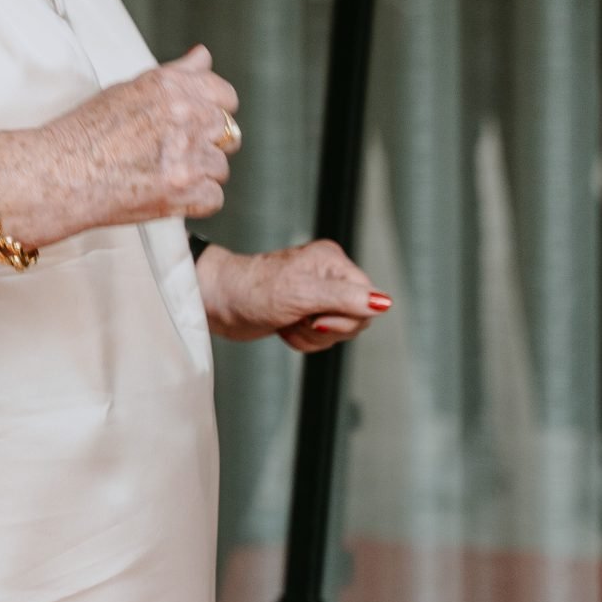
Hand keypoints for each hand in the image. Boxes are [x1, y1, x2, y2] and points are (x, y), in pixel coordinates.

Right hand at [42, 45, 240, 229]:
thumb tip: (202, 57)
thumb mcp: (128, 89)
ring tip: (160, 173)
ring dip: (198, 173)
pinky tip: (164, 191)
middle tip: (172, 151)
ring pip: (220, 167)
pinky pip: (213, 198)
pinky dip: (193, 200)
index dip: (212, 110)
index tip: (198, 122)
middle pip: (227, 132)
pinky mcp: (186, 191)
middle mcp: (184, 116)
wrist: (58, 174)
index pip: (224, 95)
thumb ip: (175, 74)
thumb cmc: (83, 134)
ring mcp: (188, 155)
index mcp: (169, 86)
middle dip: (206, 143)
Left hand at [198, 238, 389, 350]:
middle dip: (325, 329)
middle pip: (356, 319)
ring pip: (338, 332)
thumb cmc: (251, 290)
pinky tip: (283, 328)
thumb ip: (344, 298)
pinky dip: (302, 340)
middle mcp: (328, 276)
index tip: (316, 317)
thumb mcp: (301, 294)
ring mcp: (317, 295)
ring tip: (287, 322)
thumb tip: (384, 302)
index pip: (368, 299)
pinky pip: (321, 338)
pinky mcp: (305, 312)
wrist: (217, 302)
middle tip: (299, 318)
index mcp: (332, 261)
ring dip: (311, 336)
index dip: (345, 317)